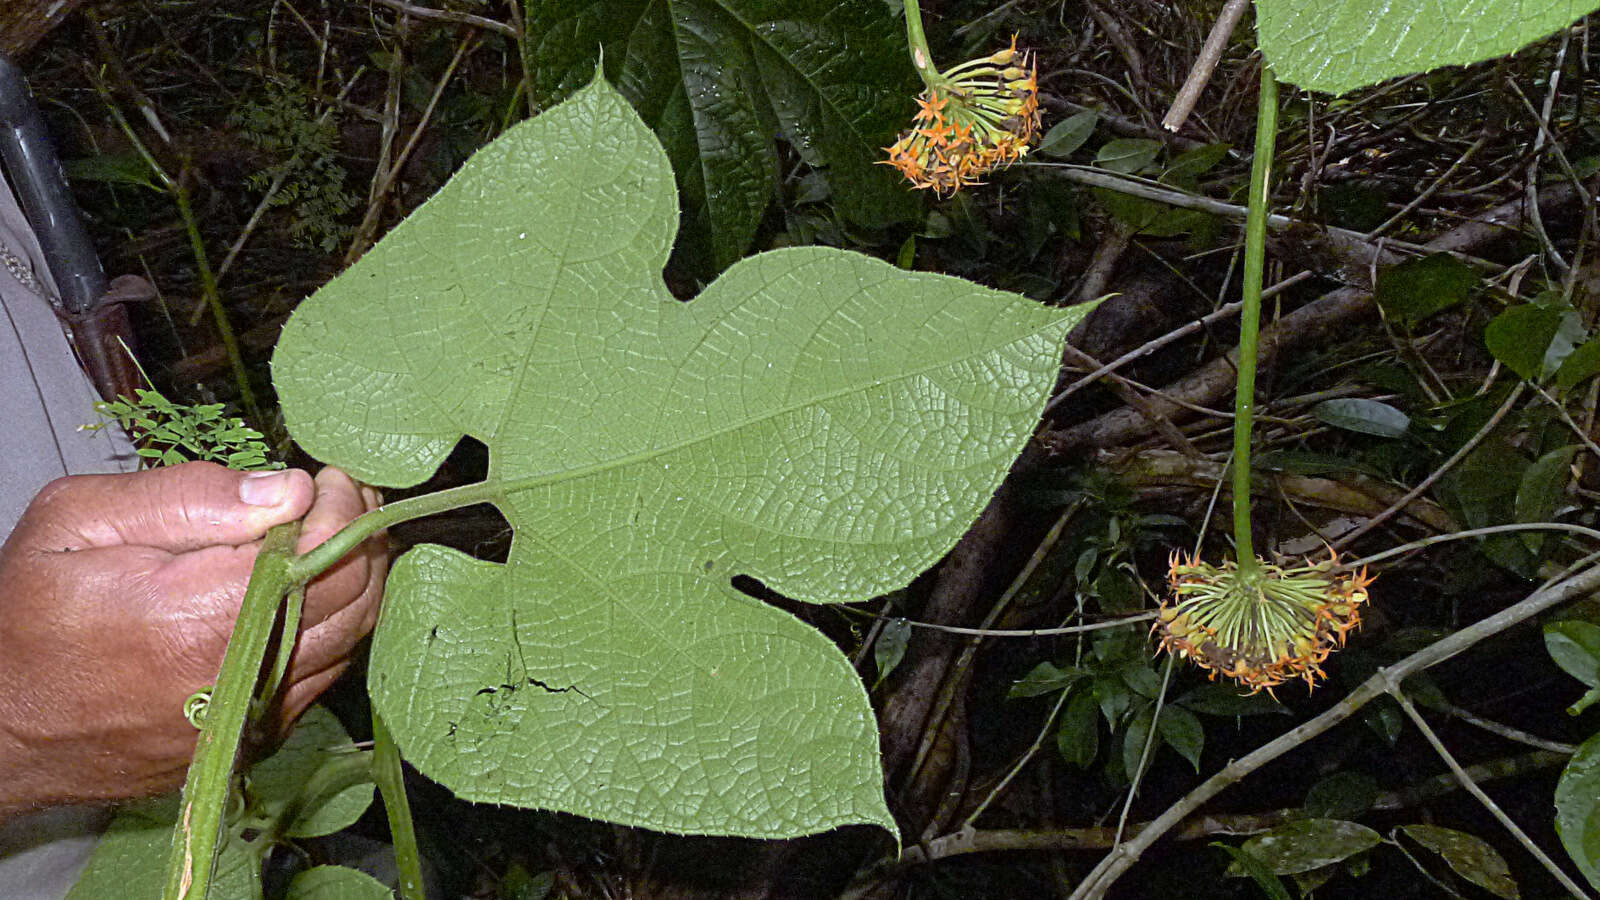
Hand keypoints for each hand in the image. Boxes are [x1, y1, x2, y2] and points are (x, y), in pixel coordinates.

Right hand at [0, 462, 385, 819]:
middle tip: (342, 493)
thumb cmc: (27, 616)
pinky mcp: (255, 735)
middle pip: (356, 596)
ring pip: (353, 637)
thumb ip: (187, 497)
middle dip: (361, 532)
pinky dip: (334, 623)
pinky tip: (307, 587)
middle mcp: (241, 676)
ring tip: (330, 530)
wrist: (1, 727)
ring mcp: (253, 715)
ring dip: (357, 576)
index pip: (323, 555)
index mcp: (200, 617)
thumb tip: (287, 489)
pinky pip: (325, 672)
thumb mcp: (78, 522)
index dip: (342, 504)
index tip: (331, 474)